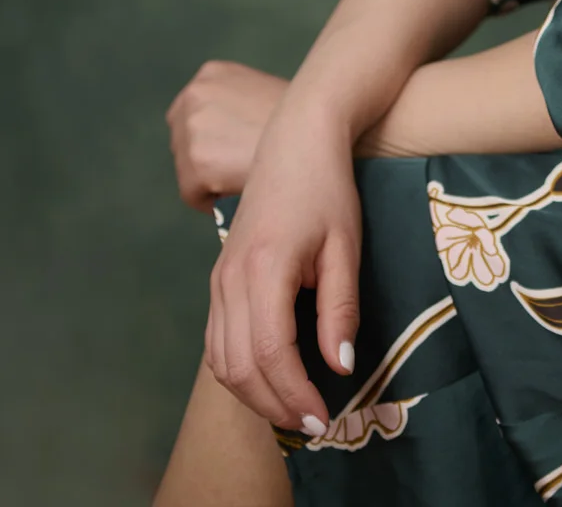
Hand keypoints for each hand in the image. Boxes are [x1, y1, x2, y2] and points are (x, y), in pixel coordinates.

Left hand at [166, 59, 289, 210]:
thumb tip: (219, 137)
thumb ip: (229, 106)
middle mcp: (193, 96)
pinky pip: (194, 196)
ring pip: (187, 171)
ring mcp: (191, 130)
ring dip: (209, 181)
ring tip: (244, 179)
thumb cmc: (295, 120)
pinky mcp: (196, 166)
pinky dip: (213, 201)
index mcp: (209, 75)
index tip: (232, 152)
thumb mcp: (256, 93)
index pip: (188, 116)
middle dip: (206, 160)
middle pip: (182, 144)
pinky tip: (240, 192)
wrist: (315, 131)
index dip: (210, 140)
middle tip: (239, 168)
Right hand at [206, 94, 361, 436]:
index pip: (271, 353)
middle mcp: (231, 278)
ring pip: (221, 360)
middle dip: (274, 405)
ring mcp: (219, 278)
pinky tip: (270, 377)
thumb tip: (339, 367)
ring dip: (254, 394)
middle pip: (239, 366)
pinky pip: (217, 340)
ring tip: (294, 408)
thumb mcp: (345, 246)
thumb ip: (340, 309)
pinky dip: (238, 370)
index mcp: (264, 267)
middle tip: (313, 424)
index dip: (295, 394)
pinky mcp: (219, 277)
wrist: (297, 138)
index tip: (324, 418)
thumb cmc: (328, 187)